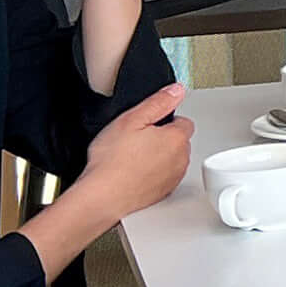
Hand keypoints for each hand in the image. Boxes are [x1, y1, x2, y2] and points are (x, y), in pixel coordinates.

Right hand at [68, 85, 190, 222]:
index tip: (147, 124)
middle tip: (136, 141)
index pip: (183, 121)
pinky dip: (152, 174)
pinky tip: (132, 174)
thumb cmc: (112, 161)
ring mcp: (173, 178)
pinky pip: (163, 177)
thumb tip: (176, 90)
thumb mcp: (131, 120)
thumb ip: (157, 102)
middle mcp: (181, 159)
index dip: (163, 120)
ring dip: (158, 157)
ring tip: (131, 158)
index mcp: (177, 138)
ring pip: (171, 159)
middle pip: (178, 141)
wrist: (102, 196)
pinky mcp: (163, 193)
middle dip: (162, 138)